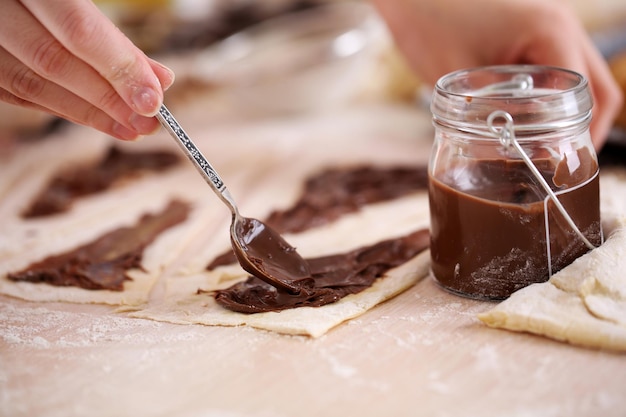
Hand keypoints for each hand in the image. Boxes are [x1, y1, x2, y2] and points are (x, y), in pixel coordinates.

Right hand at [0, 0, 173, 139]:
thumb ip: (113, 35)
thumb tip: (159, 80)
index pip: (79, 31)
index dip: (119, 69)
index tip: (153, 102)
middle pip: (53, 62)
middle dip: (107, 99)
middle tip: (147, 122)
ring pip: (29, 82)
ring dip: (85, 112)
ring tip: (129, 127)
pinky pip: (13, 90)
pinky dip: (57, 106)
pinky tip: (93, 118)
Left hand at [373, 0, 623, 148]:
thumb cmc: (429, 26)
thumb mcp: (459, 82)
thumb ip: (490, 117)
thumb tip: (514, 157)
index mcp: (551, 31)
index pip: (590, 94)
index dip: (581, 135)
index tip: (559, 166)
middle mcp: (561, 24)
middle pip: (598, 86)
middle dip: (587, 128)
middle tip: (561, 165)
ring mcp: (550, 23)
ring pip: (581, 77)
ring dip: (571, 113)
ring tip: (548, 149)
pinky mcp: (532, 30)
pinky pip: (557, 68)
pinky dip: (552, 96)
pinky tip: (530, 121)